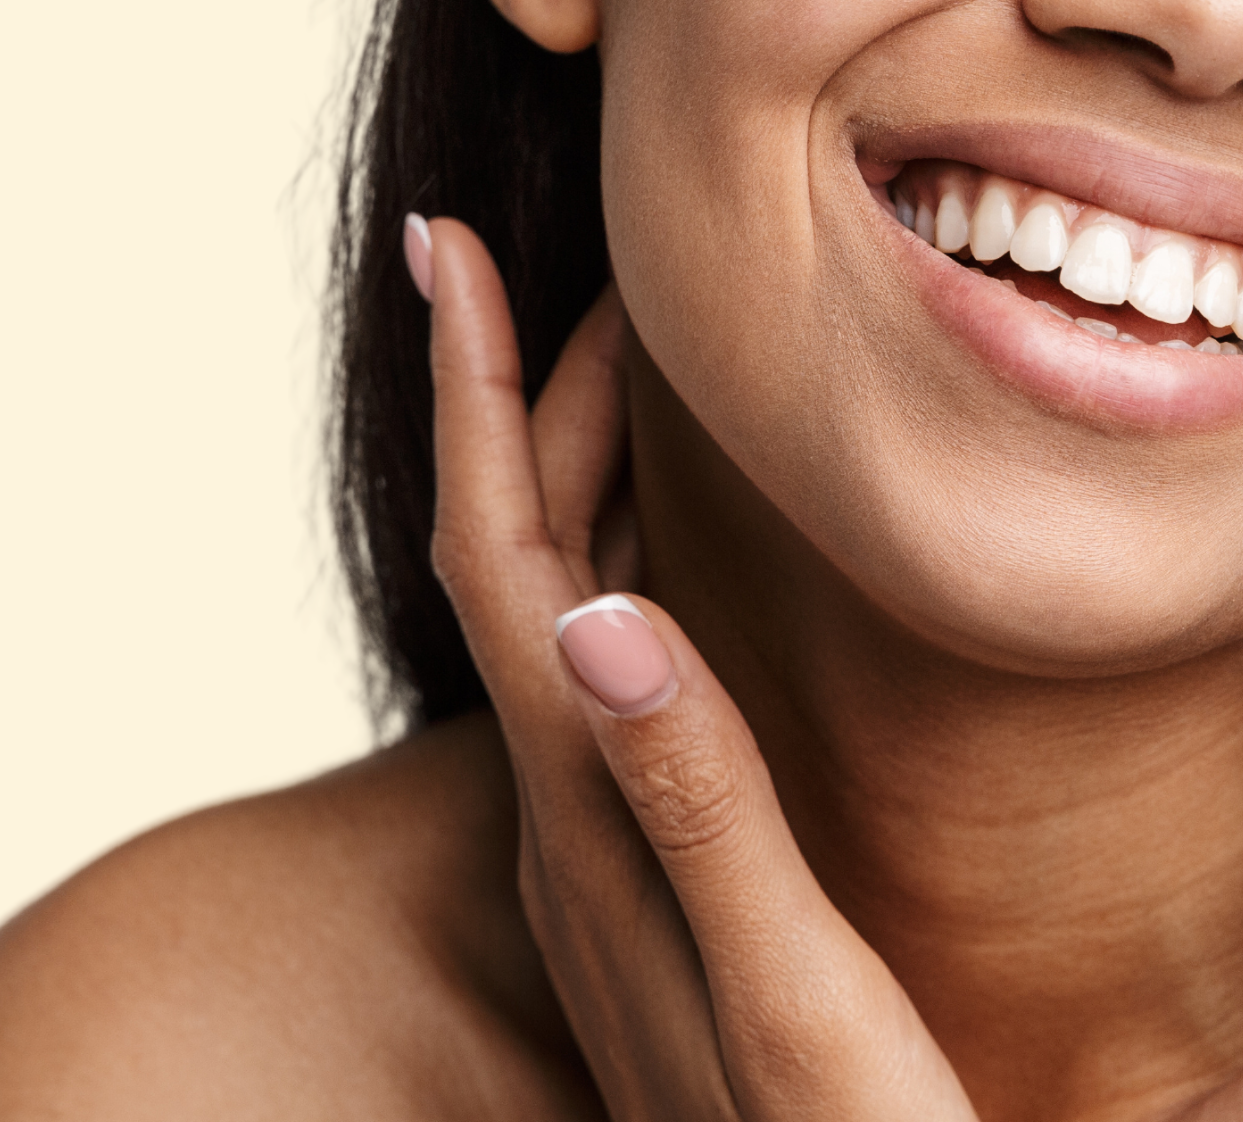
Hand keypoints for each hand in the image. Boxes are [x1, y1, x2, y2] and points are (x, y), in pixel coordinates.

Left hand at [410, 215, 977, 1120]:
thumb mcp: (796, 995)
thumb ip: (700, 807)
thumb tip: (597, 610)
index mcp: (598, 832)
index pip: (504, 566)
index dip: (478, 397)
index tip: (446, 247)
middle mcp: (578, 840)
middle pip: (518, 572)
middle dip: (527, 400)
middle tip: (558, 257)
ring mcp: (611, 874)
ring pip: (558, 625)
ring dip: (568, 482)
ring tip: (609, 370)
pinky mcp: (660, 901)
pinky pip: (607, 689)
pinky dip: (619, 578)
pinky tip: (664, 577)